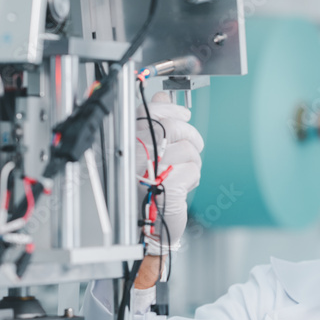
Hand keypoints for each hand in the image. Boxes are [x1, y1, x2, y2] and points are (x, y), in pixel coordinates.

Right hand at [136, 92, 203, 254]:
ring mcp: (149, 169)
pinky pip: (193, 170)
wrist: (145, 224)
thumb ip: (153, 121)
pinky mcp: (166, 186)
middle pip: (174, 128)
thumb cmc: (144, 187)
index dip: (171, 108)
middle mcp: (134, 153)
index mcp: (127, 141)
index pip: (149, 111)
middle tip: (192, 148)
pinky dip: (192, 178)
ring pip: (189, 150)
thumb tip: (162, 94)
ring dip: (192, 163)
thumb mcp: (146, 150)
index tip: (184, 114)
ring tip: (178, 174)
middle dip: (191, 137)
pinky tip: (178, 187)